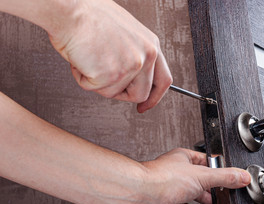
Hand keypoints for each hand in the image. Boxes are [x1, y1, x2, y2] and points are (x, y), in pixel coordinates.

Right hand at [48, 0, 171, 112]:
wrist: (70, 9)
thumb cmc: (91, 16)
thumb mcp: (127, 34)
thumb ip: (135, 56)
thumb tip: (132, 79)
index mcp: (151, 45)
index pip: (164, 80)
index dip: (154, 97)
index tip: (145, 105)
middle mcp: (146, 55)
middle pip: (140, 94)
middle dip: (121, 93)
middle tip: (106, 82)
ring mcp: (130, 66)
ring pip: (114, 93)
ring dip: (97, 82)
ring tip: (90, 58)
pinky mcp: (111, 74)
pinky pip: (94, 89)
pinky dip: (82, 77)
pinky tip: (82, 58)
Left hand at [123, 148, 250, 203]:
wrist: (139, 196)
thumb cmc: (161, 178)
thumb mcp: (201, 175)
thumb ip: (224, 177)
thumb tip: (242, 176)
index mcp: (185, 158)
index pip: (208, 162)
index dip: (222, 169)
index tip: (234, 177)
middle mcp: (179, 173)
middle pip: (203, 181)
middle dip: (217, 189)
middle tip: (230, 195)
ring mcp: (174, 189)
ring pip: (196, 197)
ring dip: (210, 203)